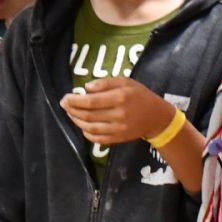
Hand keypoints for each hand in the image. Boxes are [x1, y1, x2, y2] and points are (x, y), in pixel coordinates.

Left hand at [60, 77, 177, 147]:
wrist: (157, 117)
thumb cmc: (140, 95)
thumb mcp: (126, 81)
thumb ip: (106, 82)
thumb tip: (87, 88)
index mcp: (120, 97)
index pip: (92, 101)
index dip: (75, 101)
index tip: (65, 98)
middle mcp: (119, 114)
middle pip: (89, 115)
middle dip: (72, 110)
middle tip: (64, 105)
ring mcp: (119, 129)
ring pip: (91, 128)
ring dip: (77, 121)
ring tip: (71, 114)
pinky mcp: (119, 138)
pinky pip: (98, 139)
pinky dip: (87, 133)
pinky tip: (83, 126)